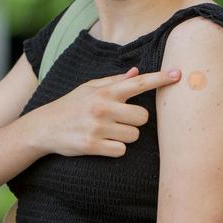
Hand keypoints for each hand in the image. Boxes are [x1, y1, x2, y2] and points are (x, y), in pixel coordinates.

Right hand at [33, 67, 181, 157]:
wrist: (43, 127)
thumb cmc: (71, 105)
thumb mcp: (89, 87)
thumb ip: (114, 81)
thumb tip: (137, 72)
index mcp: (105, 91)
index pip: (139, 83)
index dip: (160, 79)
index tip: (178, 74)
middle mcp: (103, 107)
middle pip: (143, 117)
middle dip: (136, 120)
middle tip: (121, 120)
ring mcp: (98, 127)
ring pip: (134, 135)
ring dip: (126, 135)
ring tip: (108, 131)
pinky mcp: (92, 146)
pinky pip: (121, 150)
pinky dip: (116, 148)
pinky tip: (103, 143)